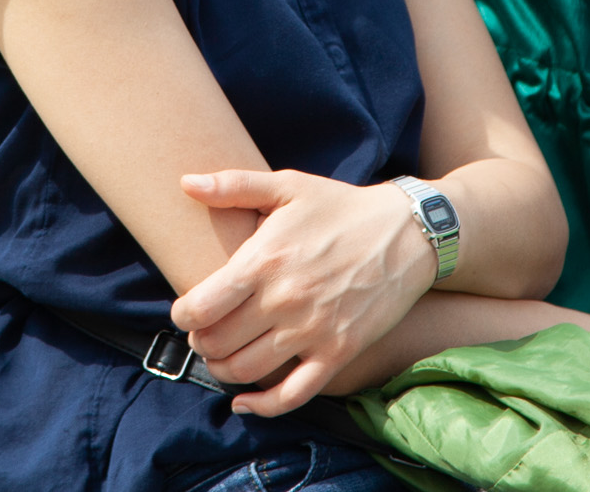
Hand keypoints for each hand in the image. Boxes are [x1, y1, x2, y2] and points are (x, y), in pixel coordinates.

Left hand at [169, 170, 436, 415]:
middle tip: (201, 335)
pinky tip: (245, 403)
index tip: (184, 313)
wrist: (407, 232)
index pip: (201, 306)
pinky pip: (292, 395)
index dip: (182, 316)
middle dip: (200, 343)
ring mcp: (312, 331)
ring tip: (221, 358)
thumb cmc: (341, 206)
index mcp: (264, 260)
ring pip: (247, 371)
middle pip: (218, 343)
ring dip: (222, 371)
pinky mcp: (338, 353)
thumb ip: (233, 185)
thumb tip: (186, 182)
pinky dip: (262, 407)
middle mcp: (284, 300)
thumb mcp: (288, 185)